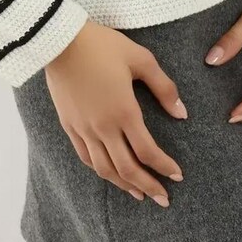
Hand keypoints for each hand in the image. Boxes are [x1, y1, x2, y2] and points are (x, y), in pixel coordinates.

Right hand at [44, 19, 187, 205]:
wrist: (60, 41)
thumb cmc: (103, 45)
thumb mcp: (141, 59)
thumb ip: (164, 87)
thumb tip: (181, 113)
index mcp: (124, 112)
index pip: (147, 151)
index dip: (164, 166)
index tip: (177, 175)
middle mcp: (103, 127)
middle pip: (127, 169)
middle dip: (148, 186)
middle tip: (163, 199)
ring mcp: (83, 129)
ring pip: (105, 169)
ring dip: (124, 185)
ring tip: (139, 195)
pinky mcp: (69, 125)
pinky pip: (86, 157)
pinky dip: (101, 171)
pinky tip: (110, 174)